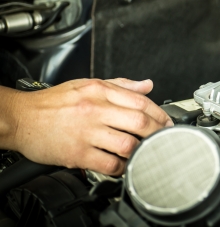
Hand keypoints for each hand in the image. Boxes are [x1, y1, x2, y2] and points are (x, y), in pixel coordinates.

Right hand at [0, 78, 171, 175]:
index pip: (141, 102)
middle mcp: (95, 110)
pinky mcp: (77, 153)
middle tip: (162, 138)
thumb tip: (147, 85)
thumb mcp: (88, 84)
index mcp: (100, 91)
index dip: (160, 114)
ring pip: (127, 144)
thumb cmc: (53, 103)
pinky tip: (123, 164)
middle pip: (140, 122)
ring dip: (141, 151)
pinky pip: (108, 163)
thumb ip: (121, 85)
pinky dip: (121, 166)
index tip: (167, 123)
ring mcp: (87, 132)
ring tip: (144, 152)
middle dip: (157, 132)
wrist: (21, 118)